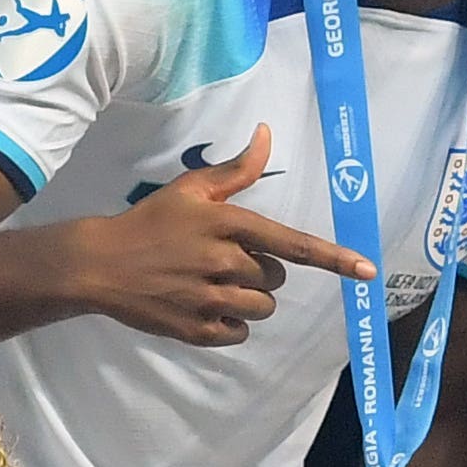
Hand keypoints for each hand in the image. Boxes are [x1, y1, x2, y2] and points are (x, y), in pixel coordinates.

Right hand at [70, 125, 371, 345]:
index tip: (367, 270)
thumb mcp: (190, 190)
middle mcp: (222, 262)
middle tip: (225, 261)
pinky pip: (240, 332)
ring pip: (263, 307)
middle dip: (262, 271)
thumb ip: (236, 170)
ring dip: (250, 299)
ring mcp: (209, 299)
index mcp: (226, 224)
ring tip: (216, 285)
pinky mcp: (196, 330)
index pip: (292, 243)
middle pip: (276, 277)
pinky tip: (206, 307)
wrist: (99, 264)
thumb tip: (267, 134)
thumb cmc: (150, 222)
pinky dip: (231, 323)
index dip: (334, 258)